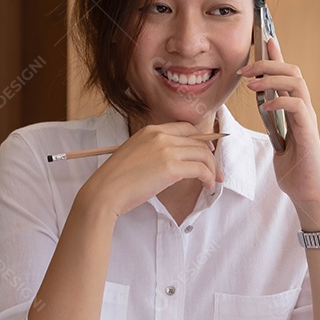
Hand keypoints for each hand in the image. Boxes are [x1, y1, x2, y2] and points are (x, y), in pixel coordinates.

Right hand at [76, 123, 219, 216]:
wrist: (105, 191)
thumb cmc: (116, 179)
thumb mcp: (134, 153)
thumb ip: (153, 150)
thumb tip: (173, 160)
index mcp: (151, 130)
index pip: (186, 128)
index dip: (201, 139)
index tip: (207, 152)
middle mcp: (160, 135)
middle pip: (198, 140)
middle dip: (210, 156)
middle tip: (214, 170)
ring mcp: (167, 150)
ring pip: (203, 154)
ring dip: (212, 168)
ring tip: (212, 181)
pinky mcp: (171, 168)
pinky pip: (201, 169)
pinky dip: (208, 177)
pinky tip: (207, 185)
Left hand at [241, 37, 319, 218]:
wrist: (308, 192)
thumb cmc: (294, 169)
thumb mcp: (276, 140)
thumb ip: (272, 121)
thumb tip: (262, 105)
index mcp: (295, 109)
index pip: (287, 74)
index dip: (277, 55)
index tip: (264, 39)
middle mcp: (304, 109)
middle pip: (292, 71)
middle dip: (268, 64)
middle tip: (245, 70)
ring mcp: (308, 119)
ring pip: (296, 83)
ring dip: (272, 78)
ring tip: (252, 84)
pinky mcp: (309, 132)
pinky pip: (297, 106)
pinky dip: (280, 101)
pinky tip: (264, 106)